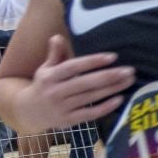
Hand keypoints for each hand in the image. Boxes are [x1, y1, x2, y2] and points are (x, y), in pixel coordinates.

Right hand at [10, 35, 134, 129]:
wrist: (27, 112)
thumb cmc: (43, 86)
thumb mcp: (46, 69)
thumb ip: (55, 54)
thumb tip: (57, 37)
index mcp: (50, 76)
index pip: (74, 67)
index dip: (93, 61)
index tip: (113, 57)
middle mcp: (55, 91)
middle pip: (86, 83)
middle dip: (109, 76)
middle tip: (129, 70)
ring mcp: (62, 107)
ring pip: (91, 97)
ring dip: (112, 89)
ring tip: (129, 81)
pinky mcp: (68, 120)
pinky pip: (90, 114)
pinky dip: (105, 107)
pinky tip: (119, 99)